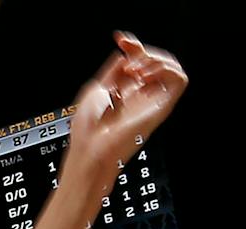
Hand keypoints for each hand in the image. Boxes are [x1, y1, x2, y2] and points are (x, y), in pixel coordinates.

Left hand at [62, 34, 187, 179]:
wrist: (92, 149)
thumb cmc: (88, 130)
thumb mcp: (95, 90)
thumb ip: (114, 69)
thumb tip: (127, 54)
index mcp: (125, 91)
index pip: (139, 62)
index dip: (134, 48)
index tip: (122, 40)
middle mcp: (141, 94)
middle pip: (157, 60)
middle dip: (144, 52)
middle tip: (129, 60)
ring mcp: (153, 100)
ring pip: (171, 66)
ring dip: (155, 60)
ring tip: (136, 70)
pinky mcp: (163, 106)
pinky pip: (179, 79)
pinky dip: (166, 70)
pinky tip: (146, 76)